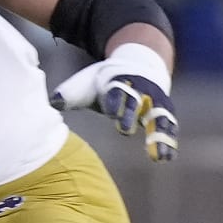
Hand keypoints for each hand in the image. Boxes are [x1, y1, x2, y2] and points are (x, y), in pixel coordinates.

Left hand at [52, 44, 177, 162]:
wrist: (138, 64)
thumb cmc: (104, 81)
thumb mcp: (85, 82)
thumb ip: (70, 93)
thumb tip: (54, 102)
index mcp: (117, 81)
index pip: (116, 91)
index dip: (114, 100)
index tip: (111, 112)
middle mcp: (139, 90)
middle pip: (136, 102)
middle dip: (130, 115)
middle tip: (124, 130)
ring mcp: (155, 101)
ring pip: (158, 117)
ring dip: (158, 136)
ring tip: (159, 157)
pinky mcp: (165, 112)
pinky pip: (168, 127)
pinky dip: (168, 141)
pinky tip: (167, 158)